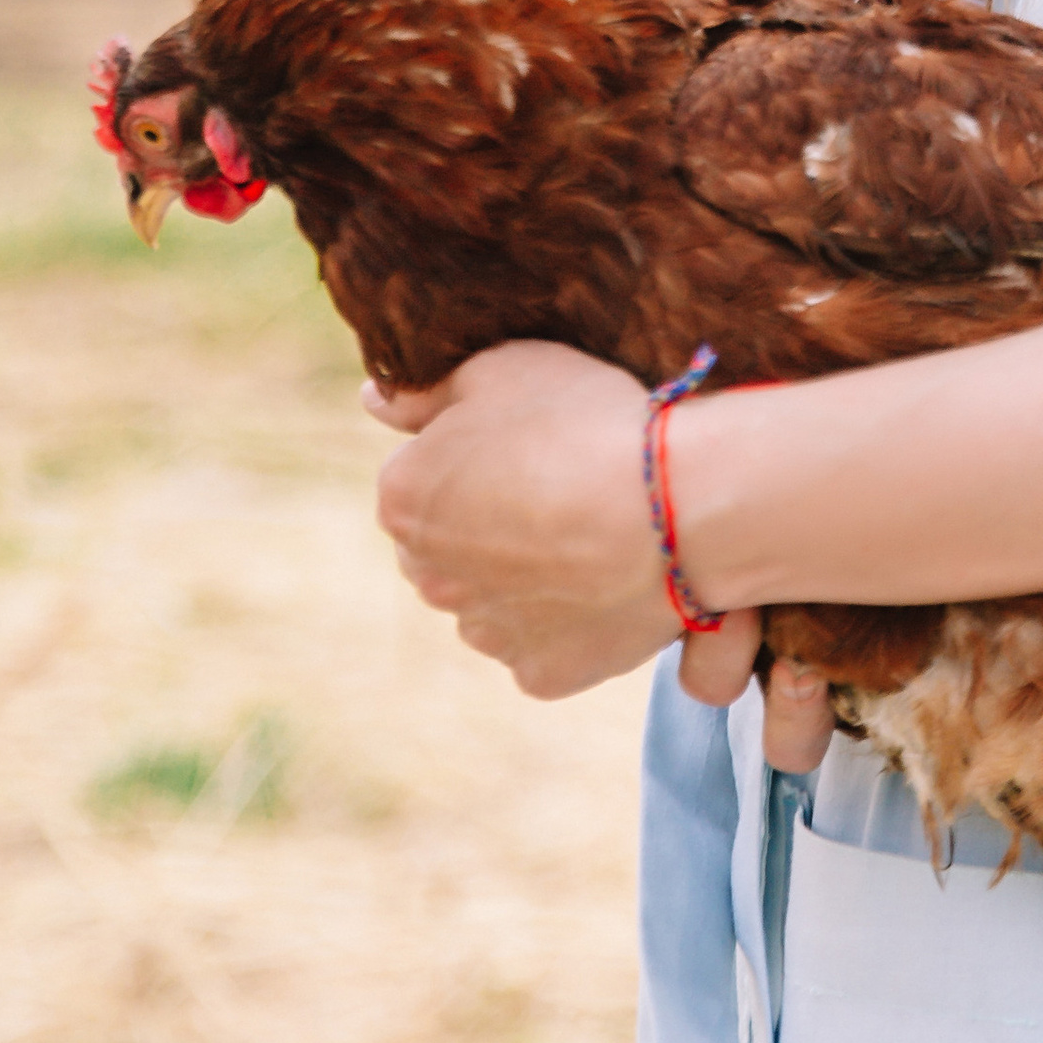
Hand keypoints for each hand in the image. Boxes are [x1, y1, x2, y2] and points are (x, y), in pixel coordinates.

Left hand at [367, 340, 673, 696]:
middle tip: (558, 486)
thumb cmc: (583, 424)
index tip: (528, 442)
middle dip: (485, 523)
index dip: (476, 453)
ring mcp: (485, 632)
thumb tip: (374, 400)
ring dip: (522, 576)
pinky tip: (606, 579)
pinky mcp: (540, 674)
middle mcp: (428, 577)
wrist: (669, 508)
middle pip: (448, 546)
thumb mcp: (502, 368)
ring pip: (491, 600)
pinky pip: (544, 643)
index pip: (421, 473)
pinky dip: (569, 618)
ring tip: (590, 532)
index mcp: (403, 499)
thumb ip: (427, 389)